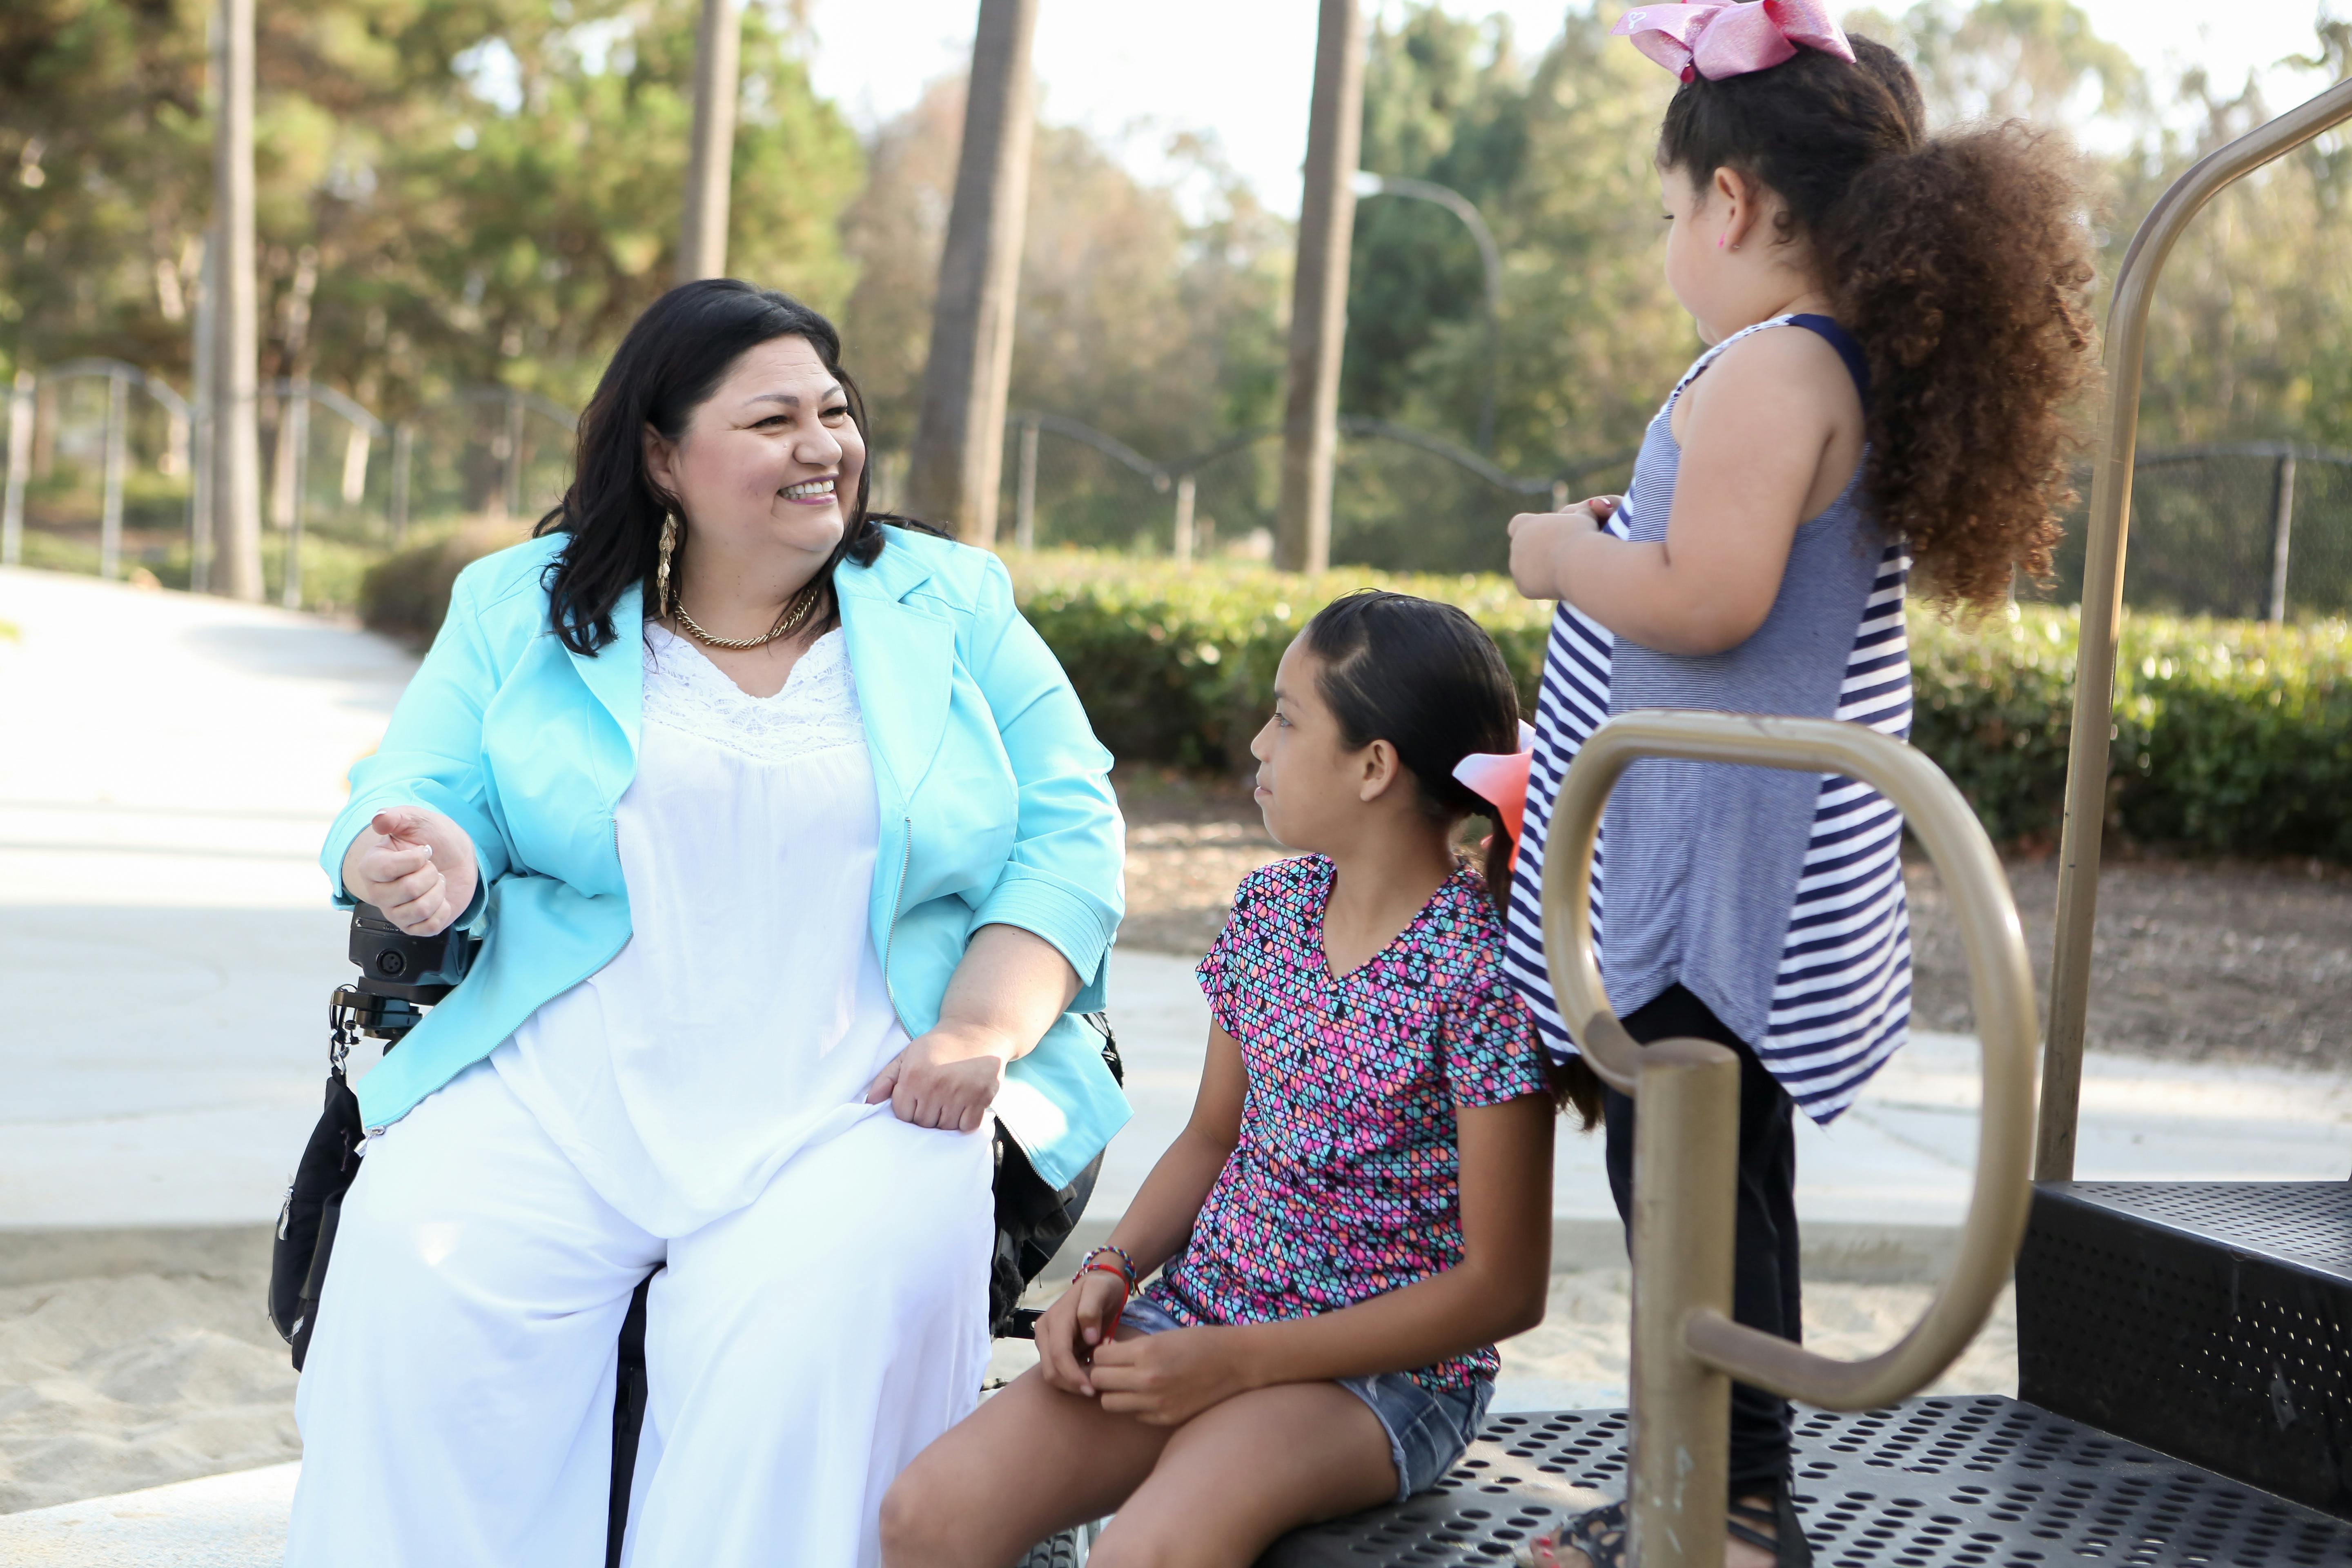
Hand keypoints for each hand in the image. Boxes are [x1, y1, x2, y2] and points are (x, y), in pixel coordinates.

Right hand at [340, 807, 477, 936]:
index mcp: (371, 865)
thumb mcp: (415, 819)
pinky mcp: (414, 927)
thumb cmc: (432, 837)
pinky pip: (431, 926)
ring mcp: (395, 912)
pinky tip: (440, 899)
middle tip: (432, 866)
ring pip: (421, 909)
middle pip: (408, 889)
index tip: (425, 849)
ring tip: (436, 881)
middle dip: (431, 873)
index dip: (415, 858)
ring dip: (438, 890)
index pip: (386, 868)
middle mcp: (378, 892)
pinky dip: (444, 910)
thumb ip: (395, 816)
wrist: (456, 856)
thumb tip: (378, 819)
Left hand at [862, 1021, 1012, 1131]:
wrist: (975, 1030)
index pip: (903, 1114)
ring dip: (945, 1118)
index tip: (917, 1097)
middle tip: (935, 1098)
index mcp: (914, 1076)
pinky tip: (964, 1105)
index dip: (909, 1108)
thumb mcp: (907, 1055)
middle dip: (927, 1114)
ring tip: (949, 1101)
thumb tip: (869, 1103)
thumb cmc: (938, 1045)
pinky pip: (967, 1126)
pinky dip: (965, 1121)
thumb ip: (885, 1078)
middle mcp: (935, 1087)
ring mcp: (960, 1094)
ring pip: (945, 1126)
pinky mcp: (981, 1097)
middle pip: (924, 1123)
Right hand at [1033, 1269, 1131, 1396]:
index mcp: (1055, 1319)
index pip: (1059, 1355)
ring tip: (1094, 1386)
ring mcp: (1046, 1340)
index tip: (1092, 1389)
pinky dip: (1071, 1378)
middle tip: (1095, 1392)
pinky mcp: (1052, 1347)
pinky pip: (1057, 1369)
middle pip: (1051, 1370)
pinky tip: (1089, 1378)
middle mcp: (1045, 1331)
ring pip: (1051, 1373)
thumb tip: (1089, 1338)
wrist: (1098, 1282)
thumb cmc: (1101, 1287)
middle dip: (1071, 1385)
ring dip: (1070, 1384)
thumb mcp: (1100, 1291)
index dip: (1073, 1375)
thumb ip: (1091, 1311)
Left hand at [1088, 1323, 1258, 1426]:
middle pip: (1098, 1381)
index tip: (1108, 1353)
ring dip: (1113, 1393)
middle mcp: (1147, 1379)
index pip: (1099, 1357)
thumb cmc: (1199, 1343)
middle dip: (1100, 1374)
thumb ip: (1132, 1349)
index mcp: (1146, 1351)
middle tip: (1112, 1370)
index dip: (1100, 1354)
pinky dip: (1135, 1406)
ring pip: (1109, 1403)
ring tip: (1127, 1384)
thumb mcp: (1162, 1336)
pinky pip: (1134, 1414)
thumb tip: (1102, 1356)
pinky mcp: (1165, 1418)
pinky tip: (1149, 1395)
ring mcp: (1156, 1402)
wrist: (1236, 1363)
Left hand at [1507, 496, 1617, 599]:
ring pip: (1524, 568)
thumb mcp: (1584, 517)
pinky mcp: (1523, 586)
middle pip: (1522, 547)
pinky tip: (1559, 584)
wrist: (1579, 564)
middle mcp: (1517, 545)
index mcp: (1525, 525)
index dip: (1530, 528)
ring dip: (1538, 569)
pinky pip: (1530, 586)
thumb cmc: (1582, 536)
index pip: (1518, 523)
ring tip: (1562, 570)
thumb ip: (1581, 512)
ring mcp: (1517, 567)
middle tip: (1558, 555)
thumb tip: (1588, 507)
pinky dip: (1542, 586)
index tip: (1544, 534)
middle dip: (1536, 550)